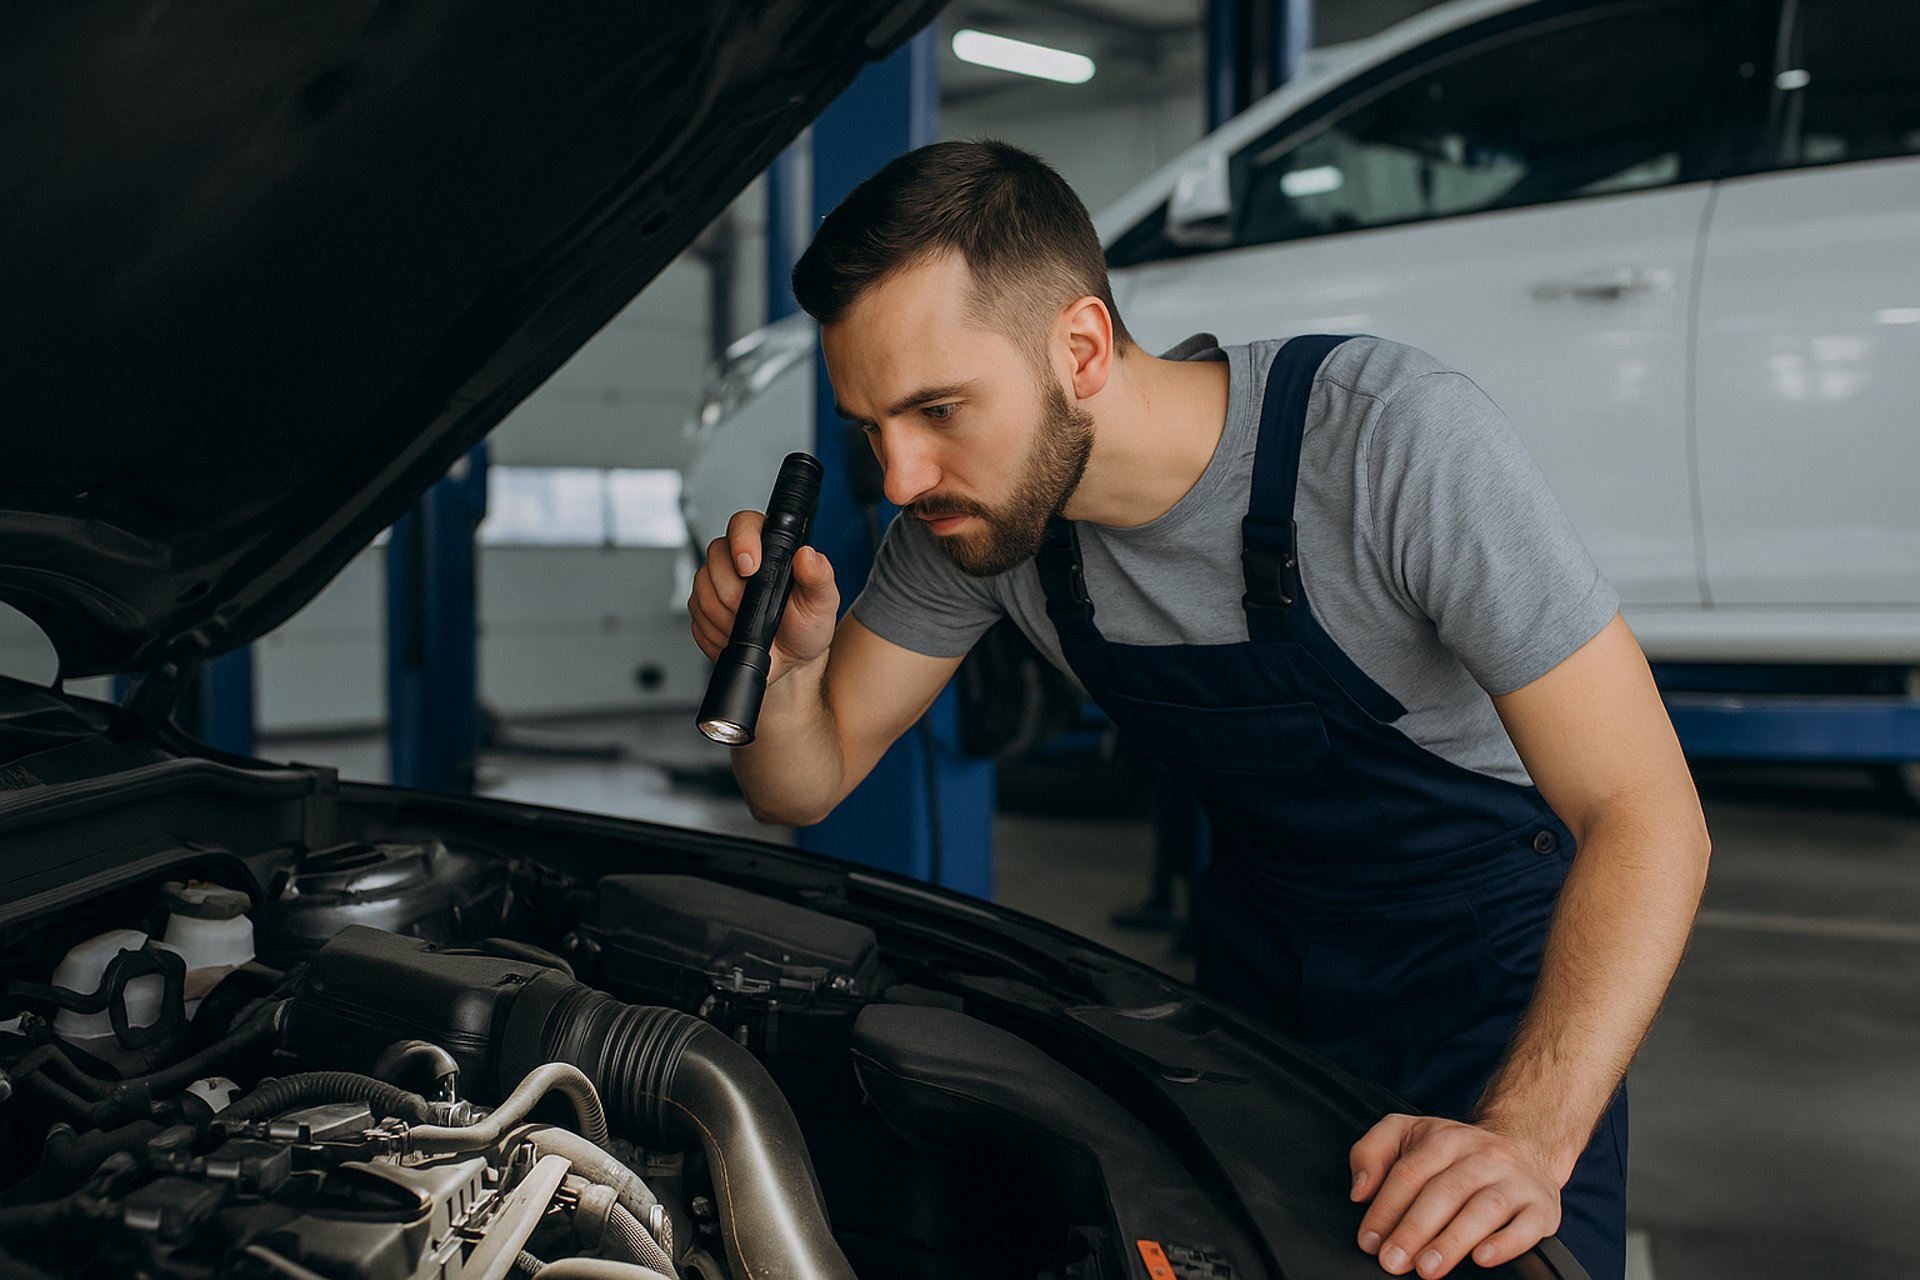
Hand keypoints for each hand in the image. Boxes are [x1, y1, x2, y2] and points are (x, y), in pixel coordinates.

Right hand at [687, 509, 839, 682]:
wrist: (789, 658)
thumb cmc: (806, 625)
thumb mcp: (822, 601)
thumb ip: (819, 576)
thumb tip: (807, 555)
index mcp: (769, 546)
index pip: (744, 524)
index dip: (742, 542)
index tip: (749, 569)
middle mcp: (737, 558)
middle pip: (716, 556)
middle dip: (735, 592)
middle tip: (756, 609)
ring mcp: (716, 581)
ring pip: (703, 588)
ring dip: (726, 614)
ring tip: (750, 624)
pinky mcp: (701, 605)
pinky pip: (696, 614)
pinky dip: (716, 629)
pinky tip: (735, 633)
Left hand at [1349, 1114, 1561, 1276]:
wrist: (1526, 1145)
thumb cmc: (1459, 1150)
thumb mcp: (1409, 1133)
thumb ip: (1372, 1151)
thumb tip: (1360, 1190)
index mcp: (1445, 1138)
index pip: (1409, 1173)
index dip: (1386, 1208)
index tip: (1370, 1239)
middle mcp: (1482, 1156)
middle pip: (1443, 1192)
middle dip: (1413, 1230)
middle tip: (1393, 1260)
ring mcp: (1514, 1180)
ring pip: (1483, 1209)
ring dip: (1452, 1241)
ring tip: (1428, 1268)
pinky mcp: (1541, 1206)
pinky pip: (1525, 1226)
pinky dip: (1504, 1244)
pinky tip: (1482, 1257)